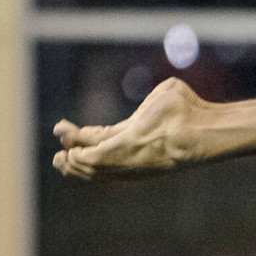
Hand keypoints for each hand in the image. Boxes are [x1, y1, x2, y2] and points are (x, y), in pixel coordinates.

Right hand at [52, 77, 199, 178]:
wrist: (197, 125)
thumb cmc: (190, 110)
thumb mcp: (167, 95)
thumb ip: (157, 97)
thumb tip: (167, 90)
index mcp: (138, 140)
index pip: (106, 143)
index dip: (86, 140)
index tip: (66, 132)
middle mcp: (131, 154)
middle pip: (96, 159)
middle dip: (75, 157)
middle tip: (58, 154)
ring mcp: (127, 157)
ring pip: (93, 164)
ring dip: (73, 162)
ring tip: (59, 157)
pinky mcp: (122, 154)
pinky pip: (94, 160)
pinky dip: (79, 159)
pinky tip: (68, 155)